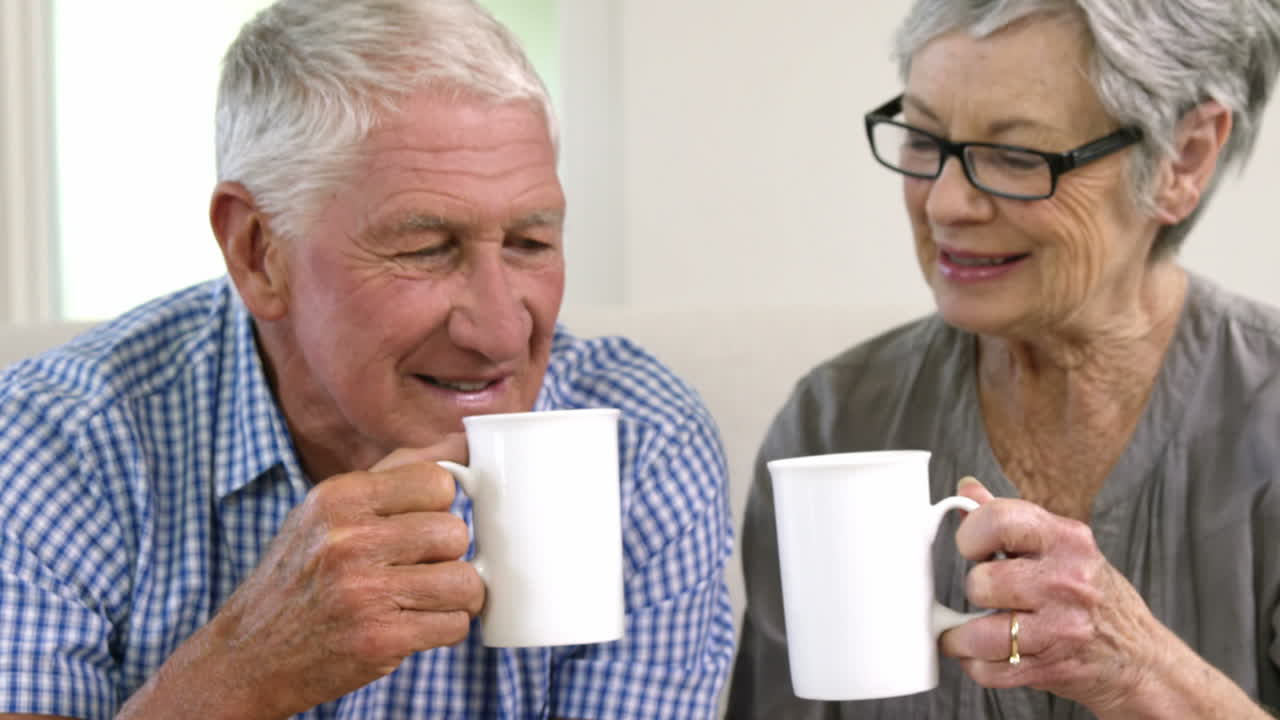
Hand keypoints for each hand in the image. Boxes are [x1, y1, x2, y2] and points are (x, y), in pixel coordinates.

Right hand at [130, 434, 484, 718]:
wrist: (248, 658)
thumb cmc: (297, 579)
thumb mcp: (324, 514)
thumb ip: (389, 478)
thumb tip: (458, 444)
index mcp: (339, 498)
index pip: (437, 481)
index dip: (439, 506)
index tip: (425, 524)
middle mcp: (350, 540)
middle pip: (455, 532)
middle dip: (449, 554)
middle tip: (424, 567)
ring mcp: (365, 592)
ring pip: (465, 582)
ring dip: (457, 595)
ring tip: (429, 598)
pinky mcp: (380, 639)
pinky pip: (454, 624)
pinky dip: (446, 627)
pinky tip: (419, 625)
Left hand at [938, 478, 1165, 712]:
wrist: (1139, 658)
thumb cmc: (1094, 597)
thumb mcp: (1062, 547)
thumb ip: (1009, 519)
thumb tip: (967, 489)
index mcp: (1066, 541)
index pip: (998, 520)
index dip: (970, 535)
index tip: (972, 548)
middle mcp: (1066, 582)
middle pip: (981, 582)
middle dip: (976, 591)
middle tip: (989, 595)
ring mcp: (1061, 628)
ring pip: (978, 633)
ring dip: (964, 636)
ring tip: (973, 629)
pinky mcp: (1051, 668)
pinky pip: (988, 669)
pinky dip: (977, 665)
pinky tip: (989, 654)